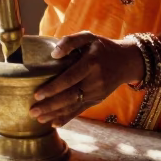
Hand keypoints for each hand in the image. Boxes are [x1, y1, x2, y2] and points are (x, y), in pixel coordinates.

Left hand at [28, 32, 144, 126]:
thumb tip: (54, 54)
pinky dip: (67, 117)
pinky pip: (80, 110)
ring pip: (74, 106)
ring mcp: (97, 93)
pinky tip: (54, 123)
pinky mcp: (97, 100)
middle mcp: (95, 80)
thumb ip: (71, 41)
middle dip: (50, 105)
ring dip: (55, 114)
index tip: (37, 94)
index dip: (54, 87)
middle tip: (33, 111)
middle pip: (70, 96)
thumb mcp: (89, 37)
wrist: (127, 61)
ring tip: (38, 119)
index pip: (70, 78)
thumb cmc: (103, 47)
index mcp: (91, 63)